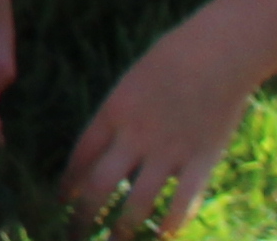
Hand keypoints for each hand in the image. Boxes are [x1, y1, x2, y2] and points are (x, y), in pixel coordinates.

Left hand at [60, 29, 253, 237]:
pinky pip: (183, 201)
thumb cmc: (172, 59)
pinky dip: (171, 222)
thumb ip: (119, 117)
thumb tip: (107, 149)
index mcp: (113, 112)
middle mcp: (135, 136)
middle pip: (100, 184)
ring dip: (123, 228)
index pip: (81, 155)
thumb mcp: (131, 83)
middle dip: (84, 214)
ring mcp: (169, 151)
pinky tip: (163, 236)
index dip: (68, 182)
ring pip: (138, 201)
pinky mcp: (201, 160)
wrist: (216, 53)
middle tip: (73, 234)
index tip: (60, 201)